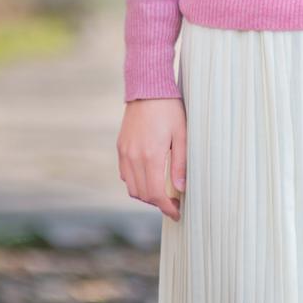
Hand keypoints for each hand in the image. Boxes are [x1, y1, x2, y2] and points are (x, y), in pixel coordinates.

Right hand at [117, 97, 187, 220]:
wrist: (148, 89)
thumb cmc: (170, 109)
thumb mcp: (182, 135)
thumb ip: (181, 164)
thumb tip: (180, 189)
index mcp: (151, 155)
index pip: (156, 193)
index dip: (166, 208)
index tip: (177, 213)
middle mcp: (134, 157)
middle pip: (142, 194)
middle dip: (157, 203)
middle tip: (173, 203)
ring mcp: (125, 152)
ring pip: (131, 186)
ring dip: (145, 194)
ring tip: (162, 192)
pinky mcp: (121, 147)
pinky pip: (125, 174)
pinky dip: (136, 182)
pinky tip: (149, 177)